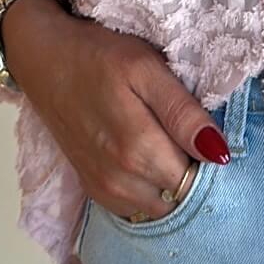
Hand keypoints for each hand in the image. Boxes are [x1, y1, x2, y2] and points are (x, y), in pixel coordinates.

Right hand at [1, 0, 229, 223]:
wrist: (44, 58)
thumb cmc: (98, 55)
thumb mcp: (147, 68)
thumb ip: (182, 113)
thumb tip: (219, 154)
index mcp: (138, 150)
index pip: (199, 181)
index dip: (211, 161)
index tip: (211, 137)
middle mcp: (120, 181)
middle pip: (181, 197)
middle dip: (195, 174)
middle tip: (192, 136)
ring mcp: (104, 190)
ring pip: (160, 208)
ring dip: (172, 185)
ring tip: (170, 144)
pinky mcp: (93, 189)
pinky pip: (136, 208)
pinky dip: (150, 191)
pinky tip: (149, 159)